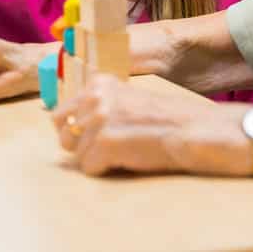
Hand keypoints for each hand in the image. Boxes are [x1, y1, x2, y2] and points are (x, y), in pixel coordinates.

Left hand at [52, 74, 252, 175]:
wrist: (192, 130)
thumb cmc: (164, 120)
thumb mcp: (126, 100)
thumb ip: (98, 106)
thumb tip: (64, 128)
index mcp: (98, 83)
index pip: (59, 113)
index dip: (75, 131)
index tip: (95, 135)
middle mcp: (95, 97)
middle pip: (63, 133)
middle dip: (79, 145)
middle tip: (106, 149)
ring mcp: (99, 119)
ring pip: (76, 154)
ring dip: (97, 159)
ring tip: (123, 152)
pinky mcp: (105, 143)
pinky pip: (89, 168)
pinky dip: (106, 170)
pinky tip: (128, 160)